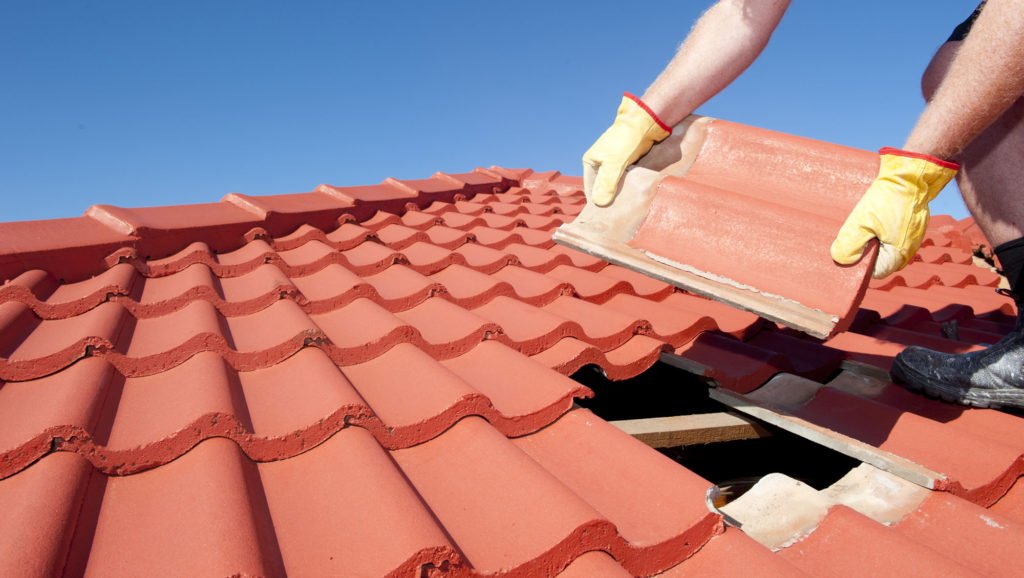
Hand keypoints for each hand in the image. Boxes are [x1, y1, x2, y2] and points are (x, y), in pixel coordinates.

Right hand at [583, 93, 670, 205]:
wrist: (645, 122)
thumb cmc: (626, 140)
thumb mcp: (614, 163)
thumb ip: (606, 184)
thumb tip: (599, 204)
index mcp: (590, 161)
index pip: (590, 188)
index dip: (598, 202)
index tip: (607, 216)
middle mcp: (599, 162)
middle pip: (602, 187)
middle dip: (609, 199)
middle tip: (618, 214)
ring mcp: (613, 162)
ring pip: (614, 184)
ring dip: (620, 194)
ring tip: (626, 207)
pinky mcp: (626, 162)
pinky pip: (624, 179)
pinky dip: (627, 187)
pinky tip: (633, 196)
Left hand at [831, 147, 958, 277]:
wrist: (910, 175)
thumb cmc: (888, 199)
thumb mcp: (862, 222)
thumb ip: (850, 244)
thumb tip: (841, 260)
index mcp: (898, 255)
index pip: (874, 272)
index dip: (858, 264)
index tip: (847, 250)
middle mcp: (907, 250)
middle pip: (879, 259)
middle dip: (863, 250)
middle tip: (850, 235)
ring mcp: (911, 237)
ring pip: (884, 246)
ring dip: (871, 238)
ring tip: (860, 225)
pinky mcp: (910, 225)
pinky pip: (891, 234)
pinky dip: (880, 230)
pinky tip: (871, 219)